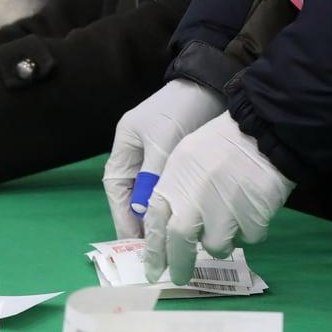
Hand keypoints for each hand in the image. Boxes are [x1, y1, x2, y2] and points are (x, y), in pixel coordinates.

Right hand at [103, 79, 226, 238]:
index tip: (134, 241)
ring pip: (152, 194)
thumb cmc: (182, 110)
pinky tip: (185, 219)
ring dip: (159, 214)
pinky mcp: (178, 159)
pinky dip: (175, 203)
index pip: (116, 189)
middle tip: (152, 248)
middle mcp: (137, 155)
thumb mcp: (163, 144)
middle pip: (132, 195)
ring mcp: (157, 157)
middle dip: (139, 221)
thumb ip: (151, 178)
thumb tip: (142, 213)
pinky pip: (171, 188)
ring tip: (169, 239)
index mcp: (125, 147)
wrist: (214, 84)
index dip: (122, 215)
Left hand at [143, 112, 294, 284]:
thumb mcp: (182, 159)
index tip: (152, 269)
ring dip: (221, 241)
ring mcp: (222, 214)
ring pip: (216, 246)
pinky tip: (252, 210)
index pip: (154, 227)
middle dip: (179, 264)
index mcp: (171, 187)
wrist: (262, 133)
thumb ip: (173, 192)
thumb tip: (168, 225)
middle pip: (179, 245)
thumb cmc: (219, 143)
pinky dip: (249, 230)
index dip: (153, 251)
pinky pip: (248, 238)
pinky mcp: (252, 220)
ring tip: (229, 220)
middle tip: (179, 278)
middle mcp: (192, 204)